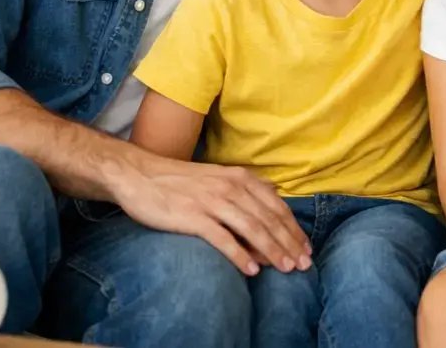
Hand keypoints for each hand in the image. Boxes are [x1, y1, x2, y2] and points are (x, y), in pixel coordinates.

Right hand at [113, 156, 311, 276]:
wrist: (139, 175)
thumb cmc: (180, 181)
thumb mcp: (218, 178)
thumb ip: (244, 191)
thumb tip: (271, 205)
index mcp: (240, 178)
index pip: (276, 207)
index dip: (294, 229)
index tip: (305, 248)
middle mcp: (231, 188)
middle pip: (269, 220)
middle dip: (289, 244)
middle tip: (303, 264)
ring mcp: (212, 201)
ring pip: (252, 229)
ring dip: (272, 251)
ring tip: (286, 268)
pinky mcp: (194, 216)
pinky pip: (223, 238)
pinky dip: (240, 255)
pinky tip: (251, 270)